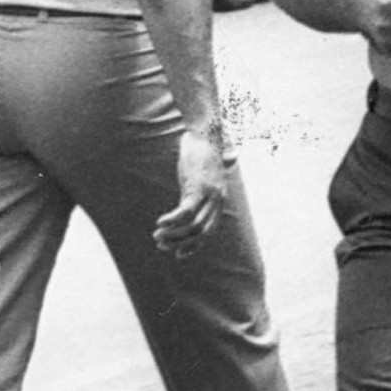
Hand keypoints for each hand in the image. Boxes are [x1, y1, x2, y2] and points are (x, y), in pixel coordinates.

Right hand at [151, 124, 228, 255]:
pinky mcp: (198, 187)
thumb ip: (217, 171)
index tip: (179, 254)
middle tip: (161, 244)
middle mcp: (218, 200)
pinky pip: (186, 211)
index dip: (195, 246)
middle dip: (180, 243)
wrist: (205, 135)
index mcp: (219, 201)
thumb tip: (233, 157)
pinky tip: (160, 223)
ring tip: (157, 235)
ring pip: (193, 225)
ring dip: (173, 234)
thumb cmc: (205, 153)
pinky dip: (173, 220)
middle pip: (202, 233)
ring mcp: (210, 194)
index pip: (210, 232)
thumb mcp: (208, 171)